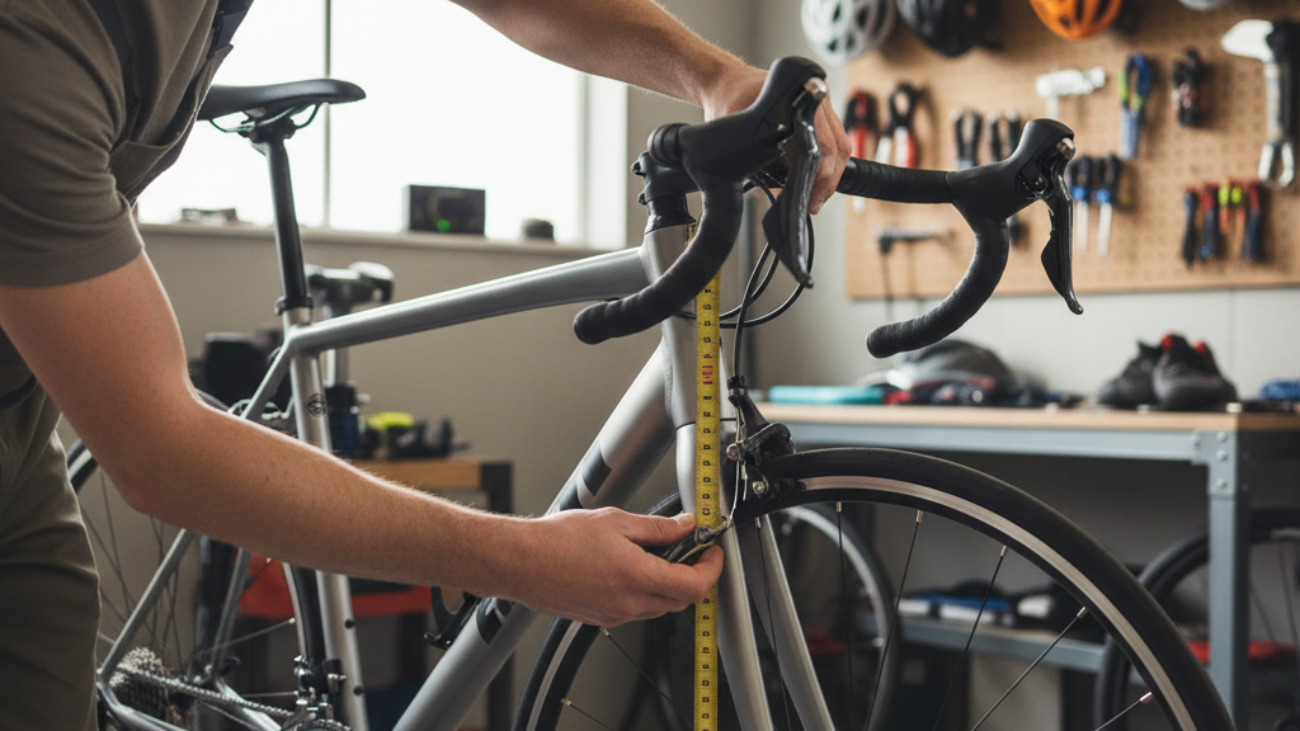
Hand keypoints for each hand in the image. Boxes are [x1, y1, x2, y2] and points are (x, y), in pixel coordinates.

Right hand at [504, 509, 722, 626]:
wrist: (520, 562)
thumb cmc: (557, 540)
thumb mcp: (616, 521)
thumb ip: (657, 528)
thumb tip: (685, 526)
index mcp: (637, 577)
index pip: (695, 585)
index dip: (712, 569)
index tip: (712, 552)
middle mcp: (629, 603)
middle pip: (682, 600)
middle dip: (694, 576)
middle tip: (692, 550)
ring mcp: (615, 615)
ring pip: (661, 607)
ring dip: (670, 585)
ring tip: (660, 555)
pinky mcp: (601, 618)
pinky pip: (638, 610)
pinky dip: (647, 593)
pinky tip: (634, 568)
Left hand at [701, 65, 851, 214]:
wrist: (728, 83)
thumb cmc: (731, 101)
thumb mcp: (740, 130)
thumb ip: (759, 155)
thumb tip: (779, 188)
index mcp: (803, 98)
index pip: (825, 145)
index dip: (821, 177)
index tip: (811, 199)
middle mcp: (817, 100)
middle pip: (838, 148)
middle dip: (827, 182)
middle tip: (813, 204)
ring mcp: (819, 107)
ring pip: (838, 147)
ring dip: (827, 175)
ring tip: (813, 197)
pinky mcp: (817, 116)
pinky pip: (830, 142)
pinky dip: (823, 164)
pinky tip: (811, 181)